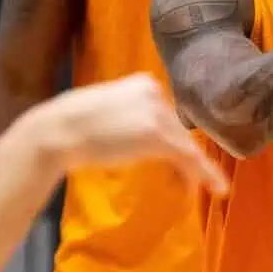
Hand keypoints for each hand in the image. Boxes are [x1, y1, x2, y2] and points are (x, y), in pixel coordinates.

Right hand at [32, 73, 228, 194]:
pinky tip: (215, 188)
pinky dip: (205, 174)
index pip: (167, 114)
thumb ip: (128, 114)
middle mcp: (155, 93)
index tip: (182, 157)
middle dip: (185, 155)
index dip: (175, 139)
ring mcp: (157, 114)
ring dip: (199, 169)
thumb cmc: (70, 124)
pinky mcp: (158, 136)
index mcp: (143, 83)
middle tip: (194, 179)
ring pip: (187, 145)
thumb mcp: (106, 109)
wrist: (57, 131)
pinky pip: (189, 158)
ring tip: (211, 187)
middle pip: (179, 130)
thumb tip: (139, 135)